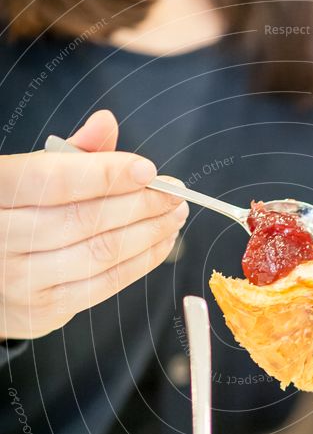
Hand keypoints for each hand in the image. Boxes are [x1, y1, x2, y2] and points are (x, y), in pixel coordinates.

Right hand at [0, 110, 187, 339]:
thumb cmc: (14, 217)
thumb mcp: (30, 178)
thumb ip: (69, 153)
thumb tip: (106, 123)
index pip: (53, 180)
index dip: (106, 174)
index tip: (149, 170)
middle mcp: (0, 237)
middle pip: (84, 219)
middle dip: (140, 204)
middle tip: (174, 193)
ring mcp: (20, 280)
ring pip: (100, 253)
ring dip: (149, 232)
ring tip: (174, 215)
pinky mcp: (43, 310)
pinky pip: (105, 284)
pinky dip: (142, 262)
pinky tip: (161, 242)